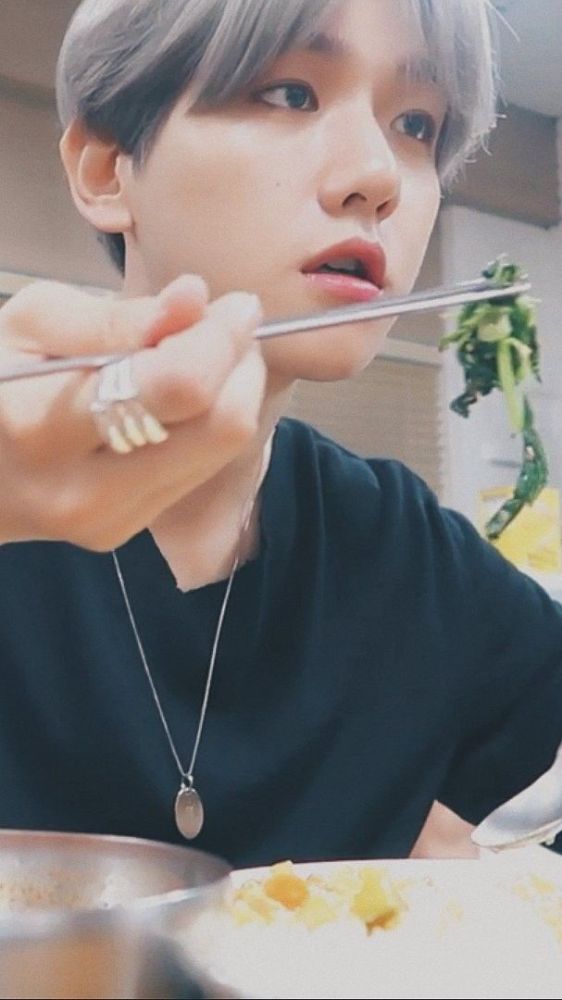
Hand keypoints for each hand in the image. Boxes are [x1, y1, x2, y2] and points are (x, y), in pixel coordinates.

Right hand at [0, 276, 265, 548]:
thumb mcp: (30, 324)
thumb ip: (116, 317)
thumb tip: (195, 301)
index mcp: (44, 426)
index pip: (179, 386)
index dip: (223, 339)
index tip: (234, 305)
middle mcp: (85, 489)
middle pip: (223, 428)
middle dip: (243, 366)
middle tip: (228, 327)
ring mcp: (111, 520)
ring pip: (223, 451)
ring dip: (234, 393)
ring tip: (205, 355)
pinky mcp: (128, 530)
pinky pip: (201, 468)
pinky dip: (207, 423)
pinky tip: (182, 397)